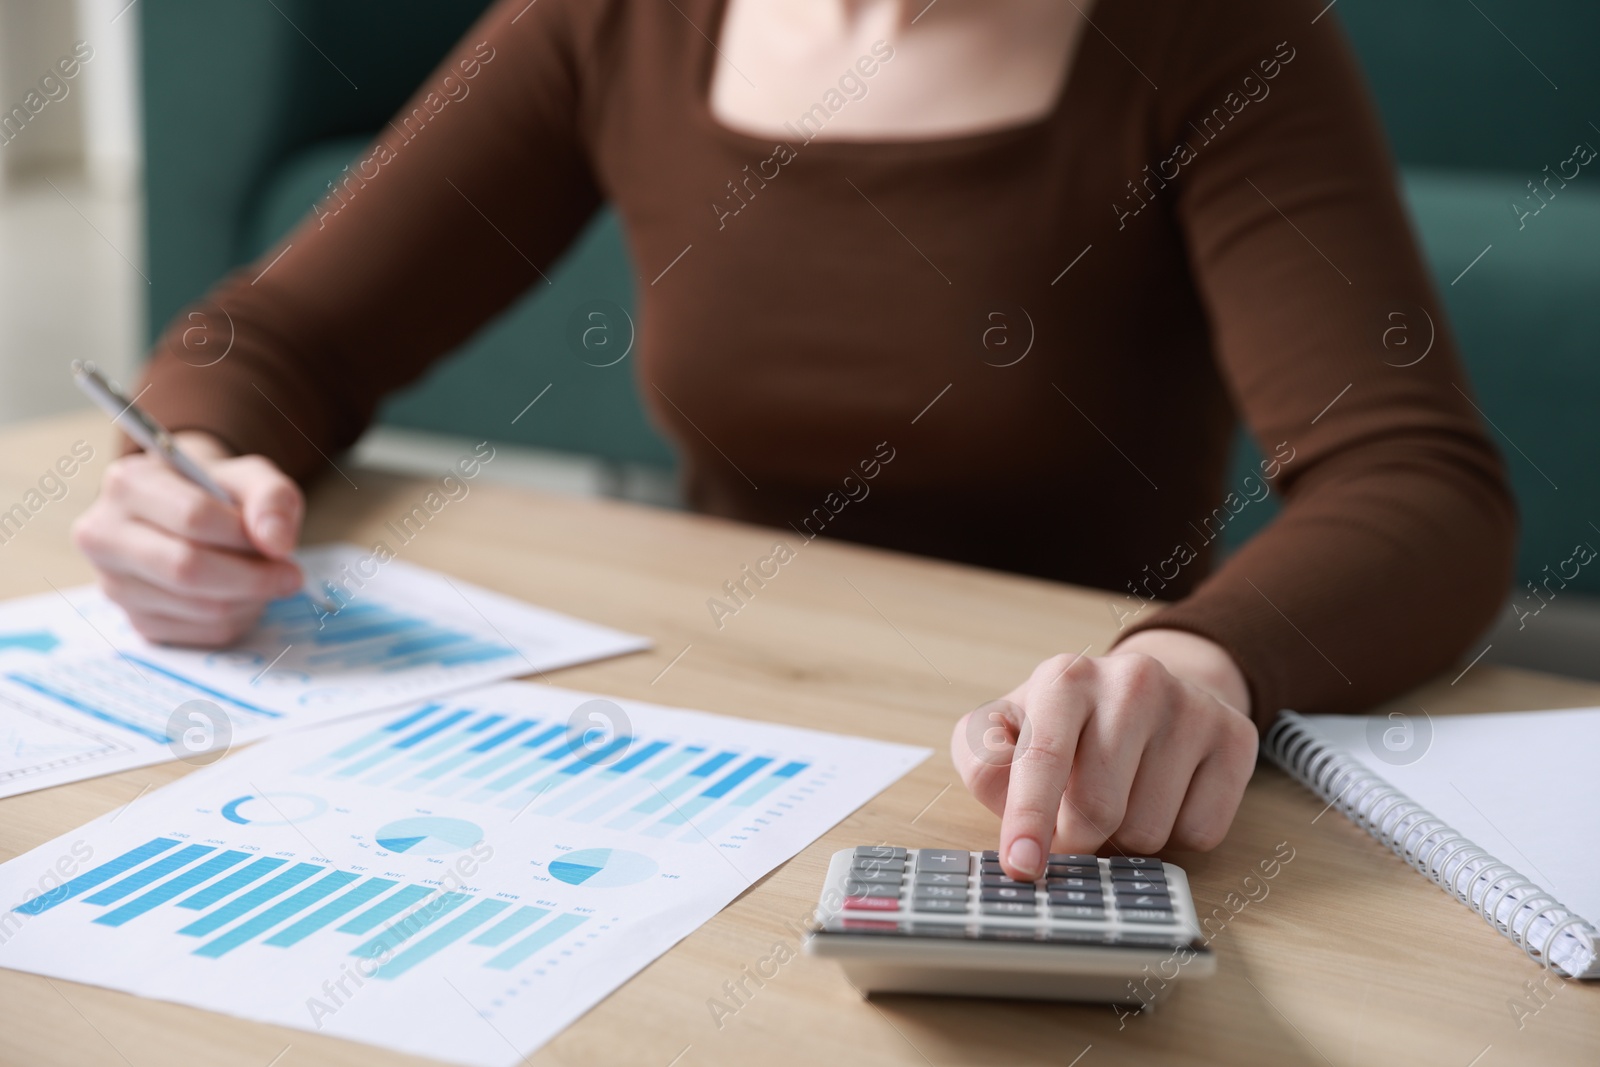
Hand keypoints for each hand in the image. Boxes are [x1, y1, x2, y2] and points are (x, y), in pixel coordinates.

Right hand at [71, 432, 305, 645]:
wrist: (189, 512)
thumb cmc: (219, 492)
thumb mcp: (251, 476)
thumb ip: (271, 498)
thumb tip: (276, 543)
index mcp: (129, 484)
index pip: (193, 517)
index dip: (245, 536)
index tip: (282, 547)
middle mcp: (105, 535)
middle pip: (187, 568)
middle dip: (252, 577)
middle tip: (289, 576)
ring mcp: (113, 584)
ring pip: (197, 607)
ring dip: (248, 599)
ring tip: (262, 579)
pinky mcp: (134, 621)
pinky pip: (198, 633)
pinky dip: (235, 620)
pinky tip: (239, 596)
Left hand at [950, 629, 1258, 880]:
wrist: (1147, 696)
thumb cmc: (1064, 728)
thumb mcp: (1008, 732)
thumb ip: (985, 762)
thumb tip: (1004, 795)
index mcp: (1066, 678)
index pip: (1044, 758)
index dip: (1029, 818)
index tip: (1022, 866)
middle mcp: (1132, 681)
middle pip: (1099, 810)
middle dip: (1078, 836)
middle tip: (1075, 816)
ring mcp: (1190, 706)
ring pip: (1150, 831)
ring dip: (1126, 837)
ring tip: (1122, 793)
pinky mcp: (1234, 737)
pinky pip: (1200, 833)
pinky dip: (1175, 833)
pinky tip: (1164, 793)